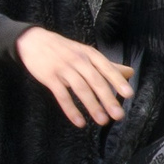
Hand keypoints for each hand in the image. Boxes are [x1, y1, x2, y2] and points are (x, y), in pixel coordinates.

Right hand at [15, 26, 131, 126]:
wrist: (33, 41)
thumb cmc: (64, 49)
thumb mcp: (87, 53)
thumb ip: (108, 65)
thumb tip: (130, 73)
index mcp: (90, 55)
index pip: (107, 68)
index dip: (118, 81)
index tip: (128, 94)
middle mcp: (79, 61)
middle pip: (95, 81)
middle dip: (108, 98)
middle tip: (118, 115)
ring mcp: (64, 69)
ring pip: (81, 89)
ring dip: (92, 106)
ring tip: (103, 121)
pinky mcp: (50, 78)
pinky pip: (62, 96)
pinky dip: (71, 110)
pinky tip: (80, 122)